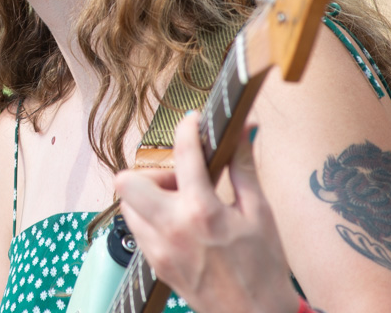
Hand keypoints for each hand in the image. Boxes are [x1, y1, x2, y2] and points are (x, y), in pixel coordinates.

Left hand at [114, 113, 300, 312]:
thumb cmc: (264, 268)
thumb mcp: (261, 214)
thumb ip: (244, 168)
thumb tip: (244, 129)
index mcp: (203, 212)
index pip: (185, 154)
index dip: (188, 128)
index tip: (193, 122)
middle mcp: (172, 228)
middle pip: (128, 180)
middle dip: (150, 172)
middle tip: (180, 180)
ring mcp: (158, 249)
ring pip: (126, 205)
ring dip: (148, 196)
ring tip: (181, 204)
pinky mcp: (154, 264)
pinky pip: (137, 228)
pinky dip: (151, 218)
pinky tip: (179, 225)